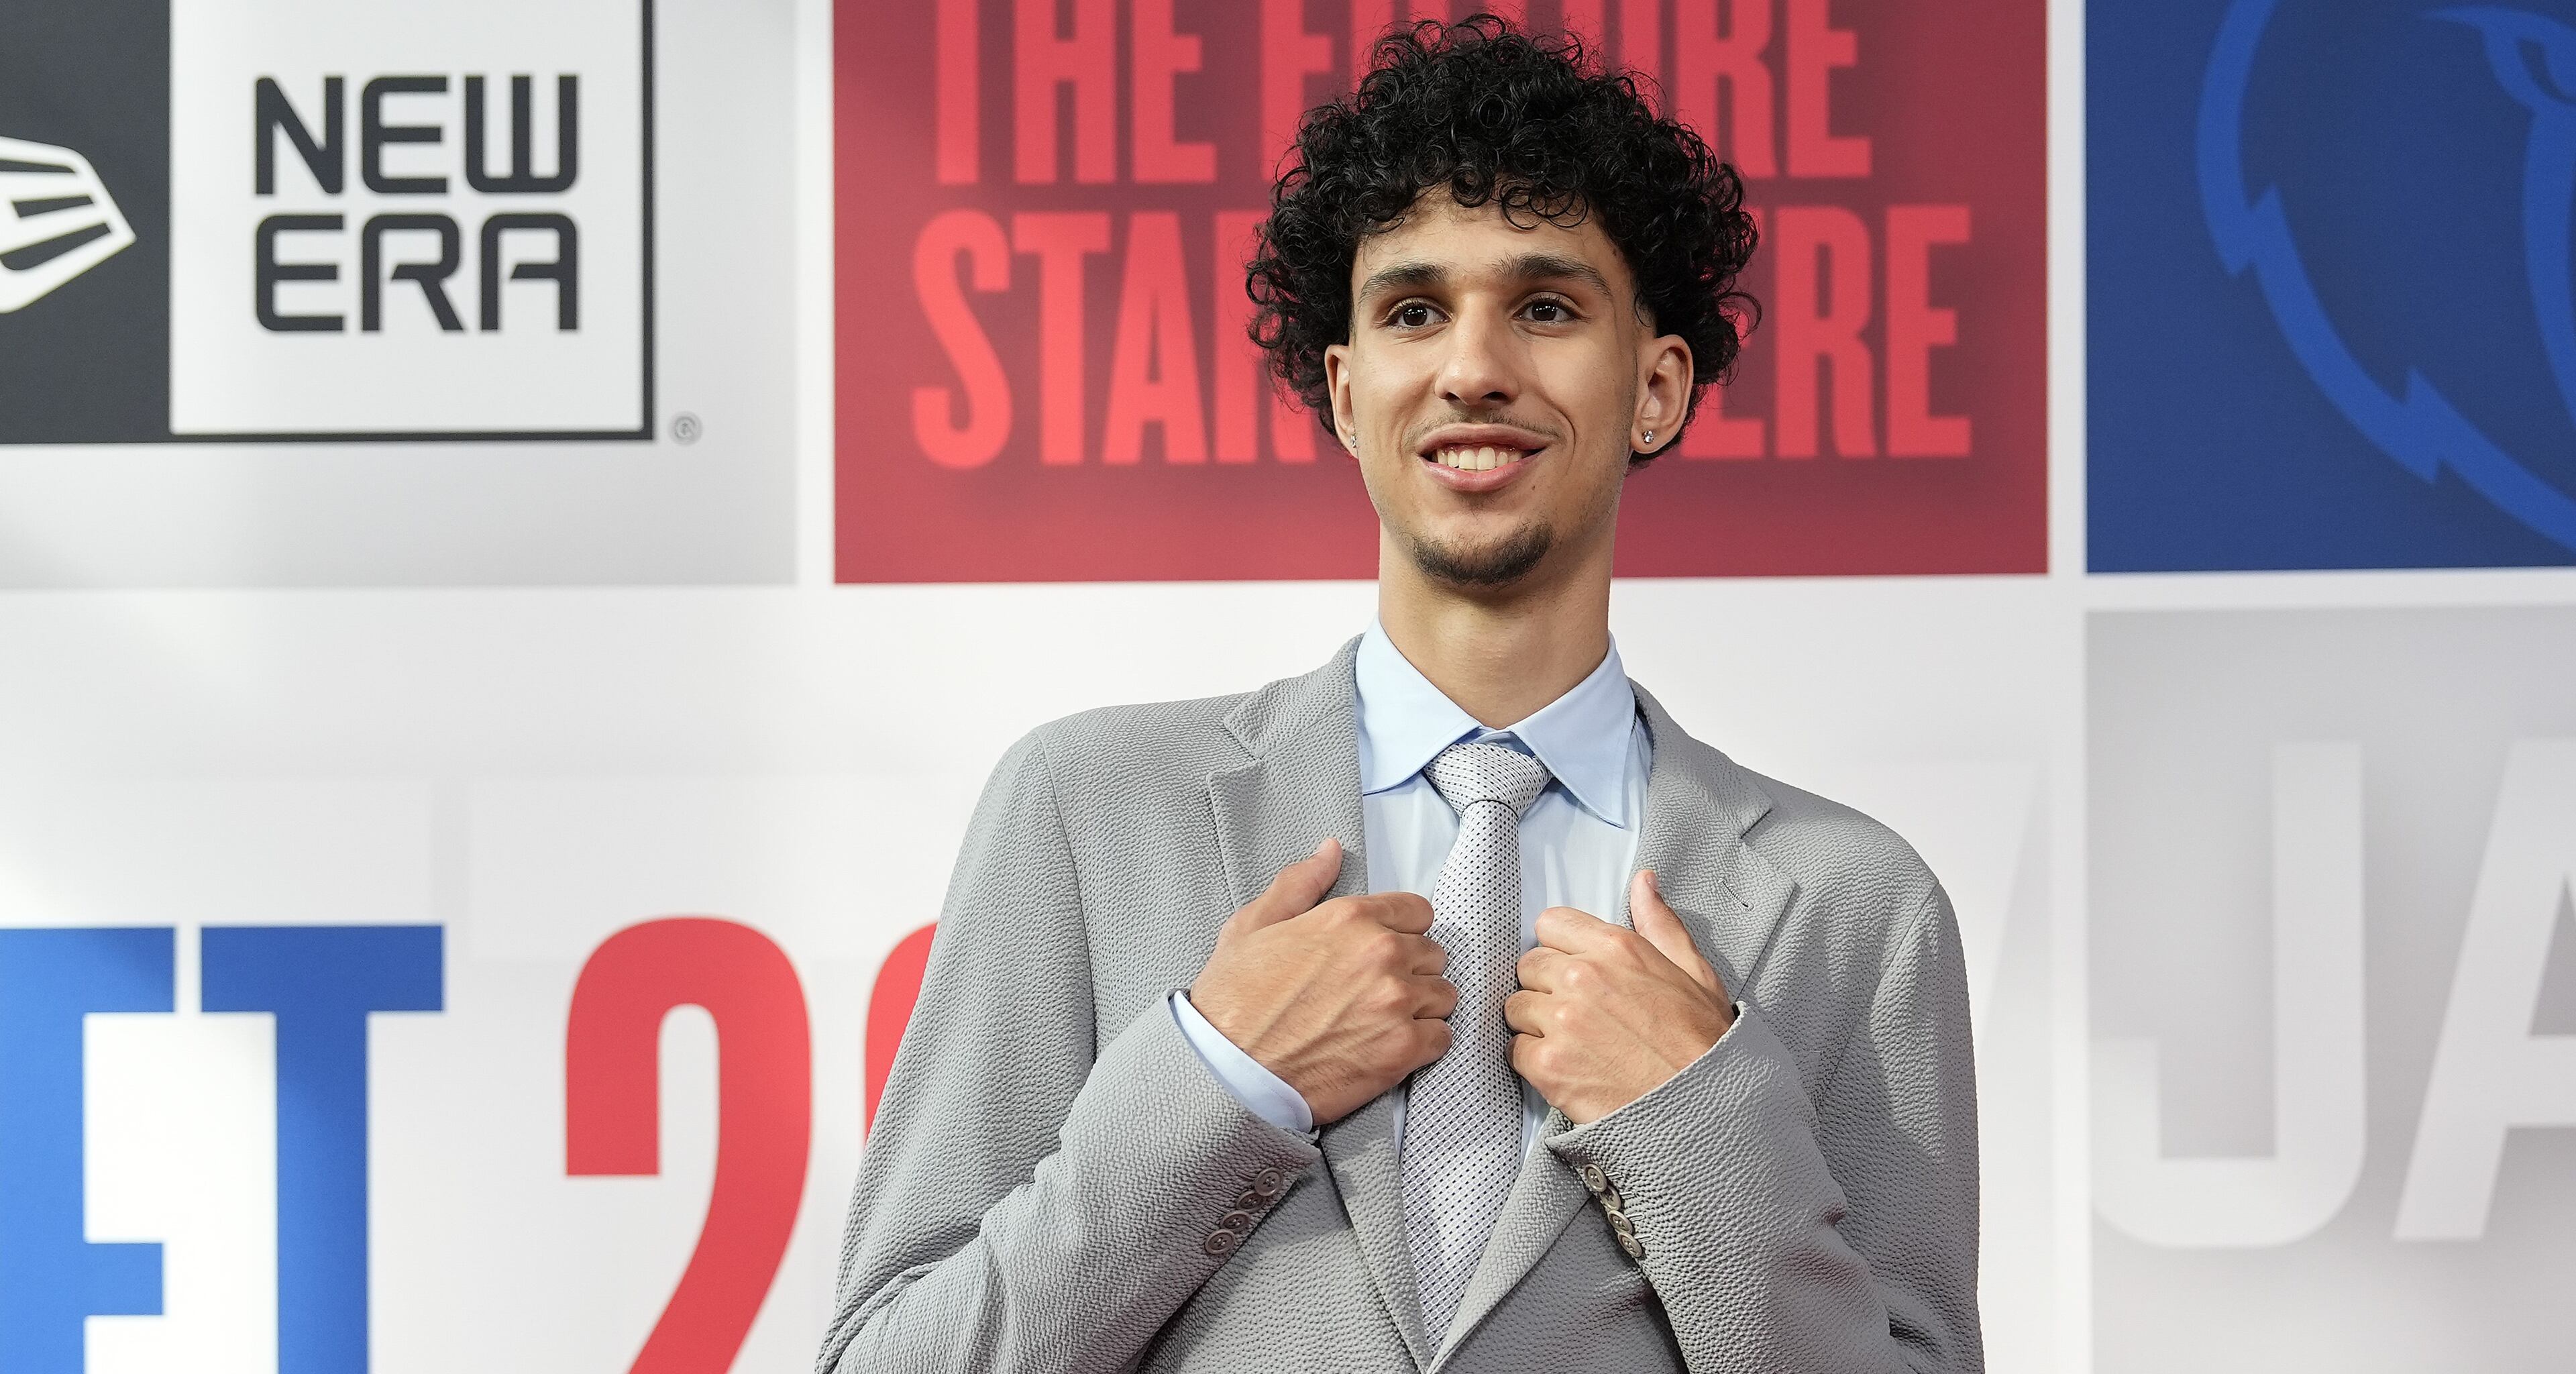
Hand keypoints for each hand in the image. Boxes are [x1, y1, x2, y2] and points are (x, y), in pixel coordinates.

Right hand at [1189, 838, 1456, 1125]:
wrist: (1227, 1073)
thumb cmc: (1232, 1004)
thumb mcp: (1252, 927)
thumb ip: (1299, 884)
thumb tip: (1330, 852)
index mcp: (1349, 918)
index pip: (1417, 911)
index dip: (1401, 931)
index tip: (1384, 952)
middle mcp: (1381, 954)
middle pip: (1433, 953)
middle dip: (1411, 970)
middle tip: (1376, 991)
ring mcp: (1396, 1002)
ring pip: (1443, 995)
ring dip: (1421, 1006)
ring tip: (1384, 1020)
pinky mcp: (1402, 1050)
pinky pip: (1442, 1037)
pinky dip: (1424, 1043)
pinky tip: (1391, 1045)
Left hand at [1505, 870, 1734, 1123]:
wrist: (1705, 1107)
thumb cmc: (1702, 1043)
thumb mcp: (1693, 972)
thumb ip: (1659, 923)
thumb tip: (1643, 883)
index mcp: (1615, 947)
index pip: (1550, 924)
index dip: (1560, 947)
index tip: (1573, 969)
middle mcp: (1582, 977)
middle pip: (1528, 965)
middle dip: (1546, 986)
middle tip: (1576, 1012)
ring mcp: (1562, 1021)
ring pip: (1516, 1007)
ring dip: (1536, 1023)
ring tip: (1572, 1042)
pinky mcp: (1548, 1065)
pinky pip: (1515, 1049)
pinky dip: (1534, 1060)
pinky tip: (1567, 1067)